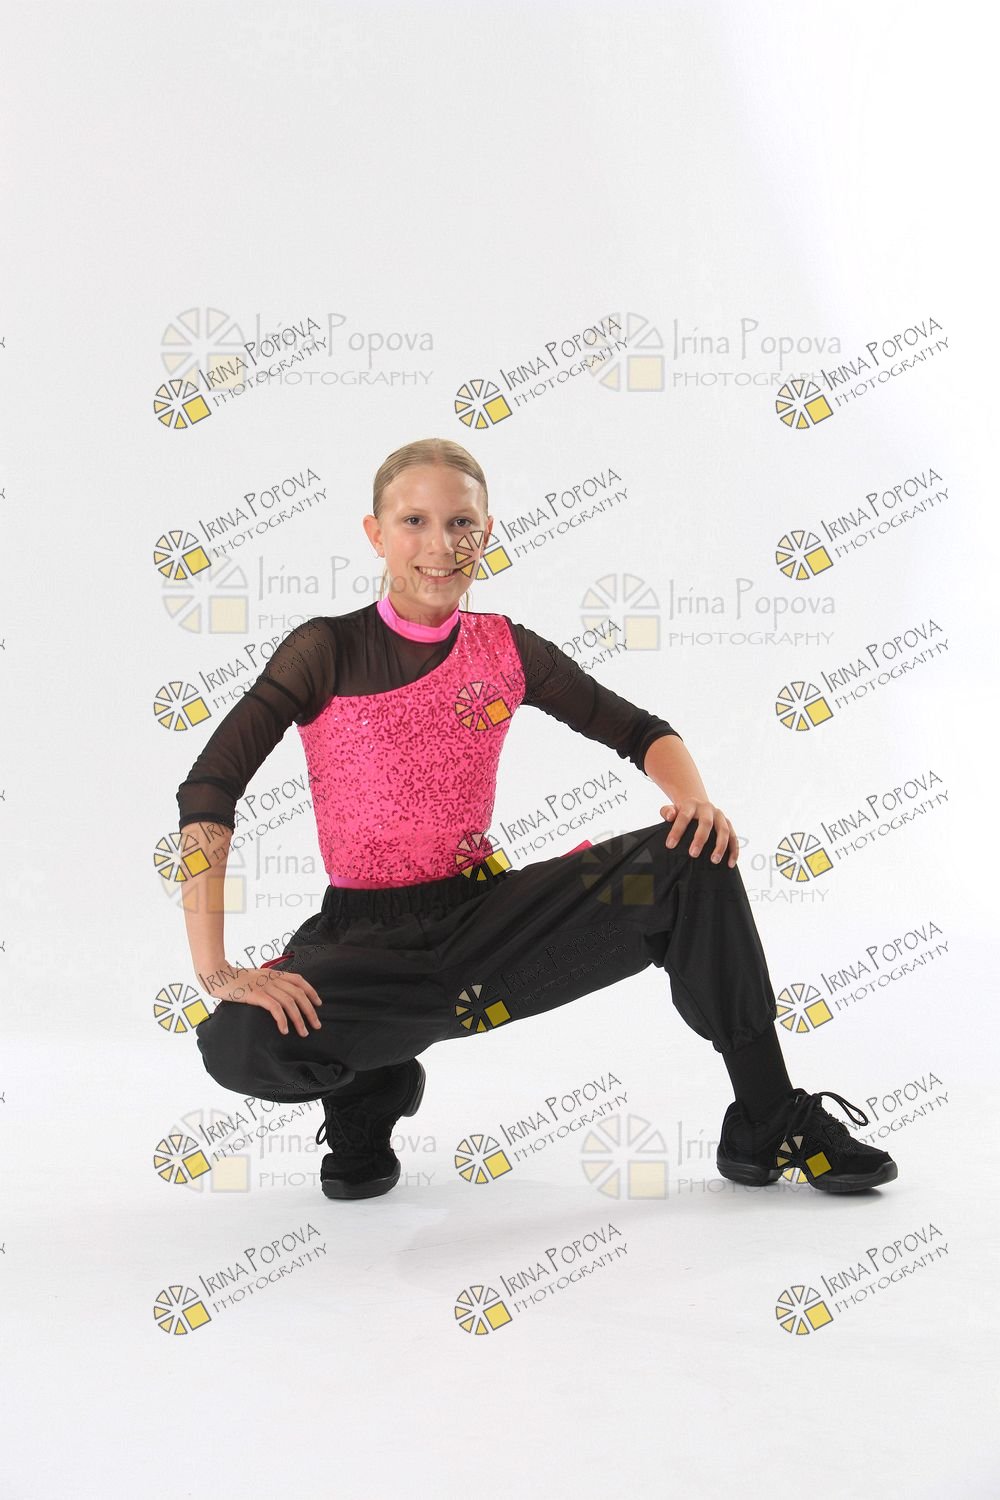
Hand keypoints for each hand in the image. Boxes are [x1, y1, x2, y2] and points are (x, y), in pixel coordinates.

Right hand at [201, 958, 323, 1036]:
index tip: (318, 1004)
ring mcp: (264, 986)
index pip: (299, 980)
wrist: (216, 974)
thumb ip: (267, 982)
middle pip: (299, 994)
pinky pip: (275, 1008)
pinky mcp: (256, 995)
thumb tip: (277, 994)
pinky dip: (282, 1019)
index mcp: (274, 973)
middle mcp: (272, 978)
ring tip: (303, 1032)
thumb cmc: (233, 979)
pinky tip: (284, 1030)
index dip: (311, 991)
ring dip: (299, 1019)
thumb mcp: (255, 977)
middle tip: (316, 1025)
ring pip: (290, 1003)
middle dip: (310, 1011)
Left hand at [659, 800, 738, 867]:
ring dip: (720, 846)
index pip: (684, 817)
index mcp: (692, 805)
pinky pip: (734, 838)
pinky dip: (734, 851)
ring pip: (724, 830)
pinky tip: (730, 864)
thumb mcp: (671, 809)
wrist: (697, 805)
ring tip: (714, 860)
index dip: (677, 830)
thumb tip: (669, 816)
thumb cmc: (681, 812)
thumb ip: (667, 811)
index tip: (670, 845)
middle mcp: (708, 808)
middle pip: (706, 823)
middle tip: (693, 854)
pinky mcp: (728, 824)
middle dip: (700, 839)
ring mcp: (720, 816)